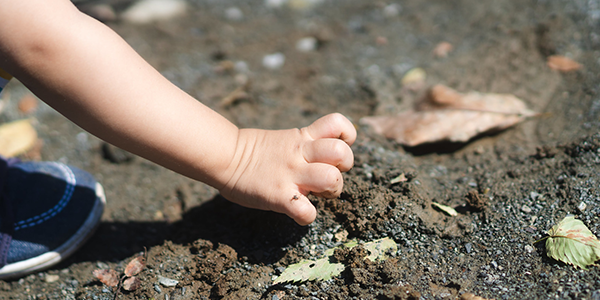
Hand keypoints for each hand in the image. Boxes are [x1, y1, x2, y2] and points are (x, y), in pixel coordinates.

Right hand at [218, 113, 355, 224]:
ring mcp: (291, 175)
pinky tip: (297, 211)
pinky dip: (306, 216)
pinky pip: (307, 212)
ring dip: (330, 190)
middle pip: (343, 154)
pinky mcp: (279, 197)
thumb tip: (325, 160)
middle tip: (324, 177)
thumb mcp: (284, 139)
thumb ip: (306, 145)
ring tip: (315, 192)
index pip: (339, 125)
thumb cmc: (253, 152)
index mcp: (303, 138)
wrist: (224, 158)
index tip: (334, 150)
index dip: (346, 138)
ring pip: (332, 179)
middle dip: (343, 169)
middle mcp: (301, 154)